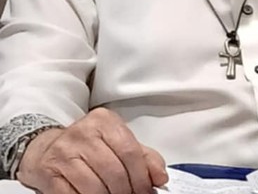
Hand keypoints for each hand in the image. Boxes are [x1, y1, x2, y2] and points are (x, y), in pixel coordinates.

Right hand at [16, 108, 167, 193]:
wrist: (46, 148)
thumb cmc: (88, 146)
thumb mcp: (118, 142)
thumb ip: (143, 157)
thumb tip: (160, 178)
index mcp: (104, 122)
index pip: (130, 152)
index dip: (142, 177)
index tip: (147, 191)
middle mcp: (83, 133)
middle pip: (114, 171)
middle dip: (127, 191)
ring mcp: (63, 152)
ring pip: (94, 187)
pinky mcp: (48, 172)